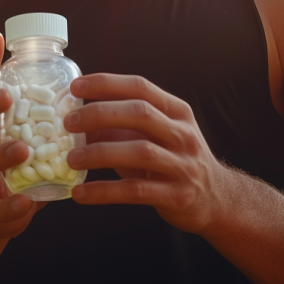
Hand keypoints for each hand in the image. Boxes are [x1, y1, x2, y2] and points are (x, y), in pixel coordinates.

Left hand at [64, 74, 232, 233]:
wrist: (215, 199)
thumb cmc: (174, 160)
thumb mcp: (153, 136)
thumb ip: (119, 127)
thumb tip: (75, 120)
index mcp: (176, 111)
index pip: (140, 87)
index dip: (106, 84)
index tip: (75, 87)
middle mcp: (183, 134)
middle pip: (140, 114)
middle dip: (99, 114)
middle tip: (68, 122)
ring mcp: (183, 165)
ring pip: (139, 151)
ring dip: (99, 153)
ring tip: (70, 159)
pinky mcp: (177, 195)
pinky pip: (135, 191)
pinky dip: (104, 191)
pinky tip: (80, 193)